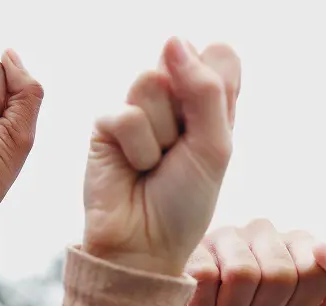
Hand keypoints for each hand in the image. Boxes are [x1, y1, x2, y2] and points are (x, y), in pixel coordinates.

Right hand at [83, 37, 240, 275]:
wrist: (145, 246)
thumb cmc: (185, 204)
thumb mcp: (215, 147)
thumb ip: (205, 89)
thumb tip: (173, 39)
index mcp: (209, 102)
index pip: (219, 55)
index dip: (216, 84)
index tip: (210, 127)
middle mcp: (173, 100)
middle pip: (182, 62)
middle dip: (188, 113)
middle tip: (180, 151)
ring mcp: (138, 110)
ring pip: (150, 82)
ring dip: (161, 134)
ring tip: (155, 164)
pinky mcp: (106, 125)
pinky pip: (126, 115)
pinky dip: (137, 150)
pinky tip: (133, 169)